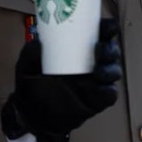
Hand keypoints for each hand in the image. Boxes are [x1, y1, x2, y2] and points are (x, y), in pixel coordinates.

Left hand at [1, 19, 121, 141]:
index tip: (106, 27)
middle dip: (110, 48)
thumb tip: (37, 43)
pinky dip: (108, 91)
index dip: (107, 27)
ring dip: (111, 69)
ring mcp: (97, 82)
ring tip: (98, 72)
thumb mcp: (26, 66)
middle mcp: (92, 61)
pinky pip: (110, 94)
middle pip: (112, 50)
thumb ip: (29, 54)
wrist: (33, 115)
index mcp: (80, 47)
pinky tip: (99, 89)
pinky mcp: (98, 100)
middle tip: (99, 50)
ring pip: (115, 71)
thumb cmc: (33, 83)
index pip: (100, 33)